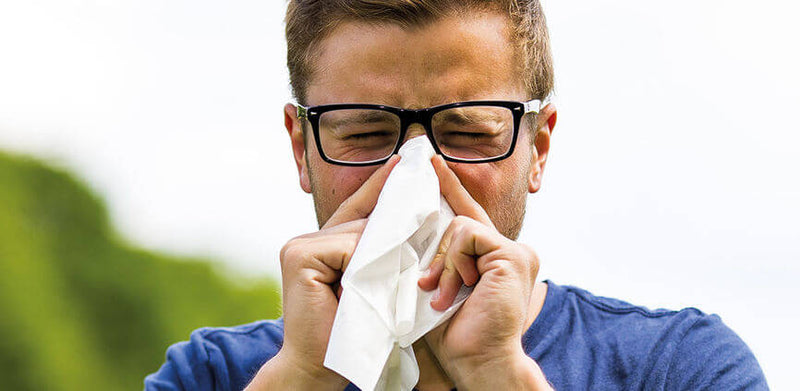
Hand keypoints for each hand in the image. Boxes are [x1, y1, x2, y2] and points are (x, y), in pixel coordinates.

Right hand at [246, 156, 399, 390]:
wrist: (321, 368)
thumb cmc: (351, 332)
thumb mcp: (369, 285)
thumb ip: (373, 254)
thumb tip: (400, 221)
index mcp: (320, 245)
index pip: (359, 212)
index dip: (382, 187)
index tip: (405, 160)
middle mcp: (305, 240)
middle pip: (361, 222)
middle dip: (390, 226)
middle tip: (410, 214)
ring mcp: (298, 246)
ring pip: (358, 234)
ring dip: (379, 256)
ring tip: (376, 283)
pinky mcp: (299, 257)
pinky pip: (348, 248)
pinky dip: (362, 265)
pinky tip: (358, 286)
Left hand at [418, 155, 551, 389]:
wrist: (475, 362)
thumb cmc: (453, 333)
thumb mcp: (437, 286)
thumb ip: (435, 257)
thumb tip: (409, 231)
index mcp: (493, 258)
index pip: (467, 214)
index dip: (449, 188)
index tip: (432, 163)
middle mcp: (510, 251)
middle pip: (462, 217)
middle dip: (439, 236)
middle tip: (427, 259)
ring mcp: (515, 252)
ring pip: (460, 226)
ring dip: (443, 262)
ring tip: (441, 294)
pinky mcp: (513, 256)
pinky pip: (468, 234)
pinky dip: (453, 262)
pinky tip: (456, 290)